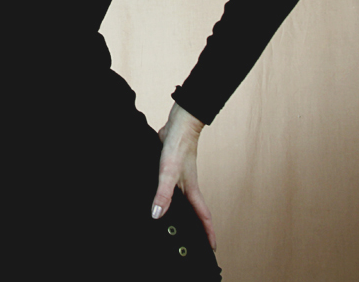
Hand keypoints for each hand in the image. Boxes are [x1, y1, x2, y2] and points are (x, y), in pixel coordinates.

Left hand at [152, 102, 216, 250]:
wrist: (179, 122)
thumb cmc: (178, 145)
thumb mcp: (168, 172)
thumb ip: (163, 194)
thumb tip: (157, 216)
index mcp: (191, 189)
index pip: (202, 216)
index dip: (208, 232)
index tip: (212, 247)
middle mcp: (187, 184)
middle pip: (193, 209)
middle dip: (196, 225)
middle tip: (195, 240)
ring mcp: (180, 174)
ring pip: (182, 197)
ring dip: (182, 209)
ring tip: (176, 220)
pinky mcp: (170, 165)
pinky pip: (170, 185)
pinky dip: (168, 193)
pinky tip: (157, 193)